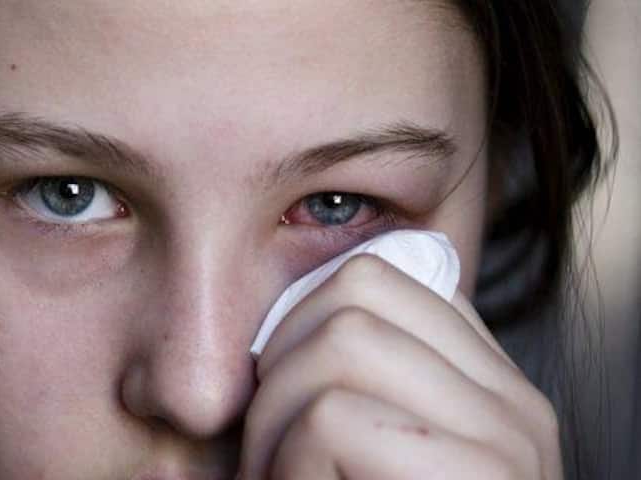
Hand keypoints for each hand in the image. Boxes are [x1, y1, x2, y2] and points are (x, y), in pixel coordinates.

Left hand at [239, 254, 561, 478]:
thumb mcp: (375, 452)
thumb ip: (370, 388)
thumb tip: (306, 297)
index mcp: (492, 390)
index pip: (386, 279)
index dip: (303, 320)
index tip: (274, 393)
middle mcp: (514, 402)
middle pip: (357, 290)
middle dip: (281, 362)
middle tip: (264, 441)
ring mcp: (507, 436)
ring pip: (342, 342)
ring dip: (275, 420)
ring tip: (276, 474)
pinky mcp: (481, 475)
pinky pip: (333, 417)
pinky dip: (287, 462)